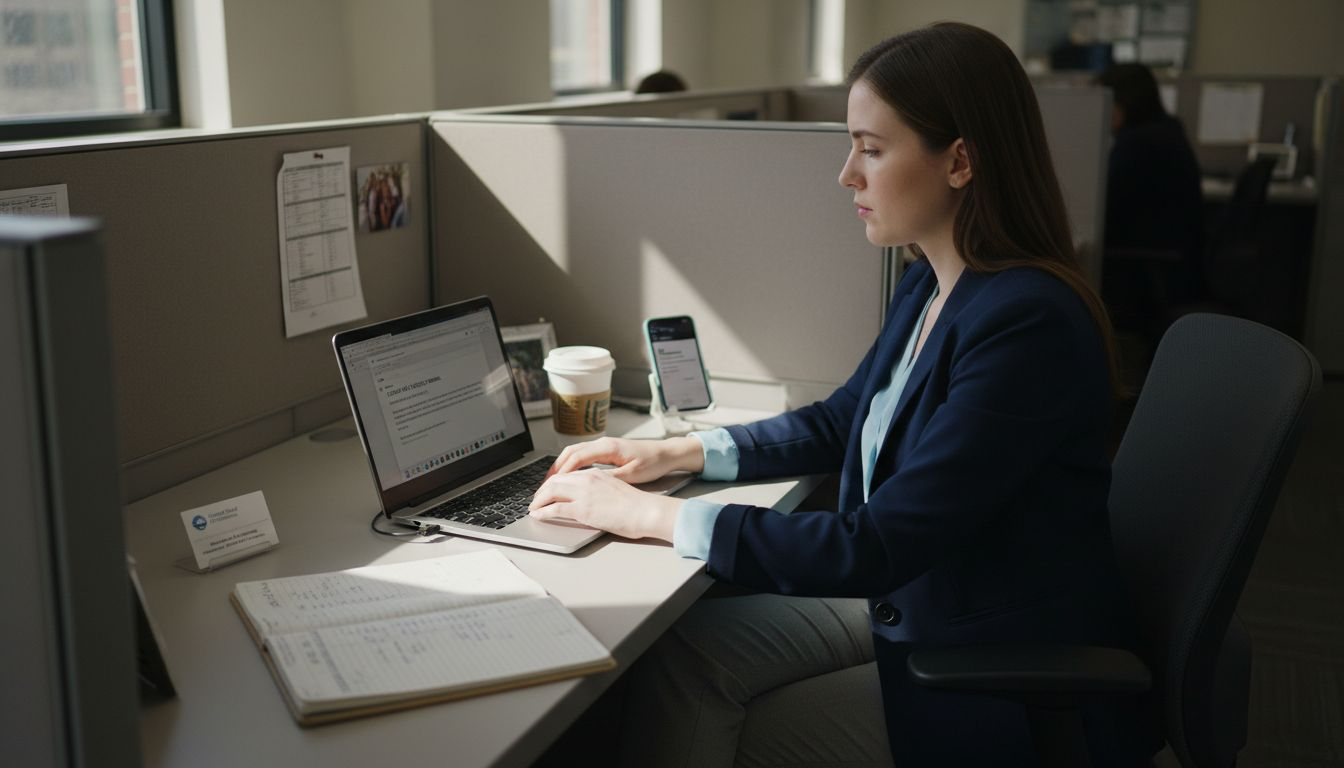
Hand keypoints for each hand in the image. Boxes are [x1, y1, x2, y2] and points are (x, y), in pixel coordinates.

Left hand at [528, 469, 681, 540]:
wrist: (646, 511)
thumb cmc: (637, 505)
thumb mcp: (616, 489)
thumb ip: (599, 490)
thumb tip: (590, 499)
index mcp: (596, 473)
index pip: (567, 474)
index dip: (552, 482)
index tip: (546, 490)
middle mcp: (587, 479)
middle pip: (555, 480)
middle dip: (541, 491)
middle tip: (535, 500)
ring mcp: (583, 493)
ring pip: (550, 492)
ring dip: (538, 500)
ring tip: (533, 508)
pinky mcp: (582, 509)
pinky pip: (554, 509)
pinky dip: (542, 512)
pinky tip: (538, 516)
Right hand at [545, 436, 703, 483]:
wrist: (666, 454)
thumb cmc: (652, 463)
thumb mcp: (632, 475)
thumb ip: (609, 478)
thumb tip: (589, 483)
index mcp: (607, 447)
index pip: (576, 458)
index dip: (561, 472)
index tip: (551, 485)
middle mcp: (603, 443)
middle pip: (570, 452)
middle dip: (555, 468)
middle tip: (544, 485)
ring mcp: (604, 445)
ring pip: (575, 452)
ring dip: (561, 465)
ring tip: (551, 481)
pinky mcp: (607, 450)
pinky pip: (583, 455)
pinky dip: (571, 464)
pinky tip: (569, 475)